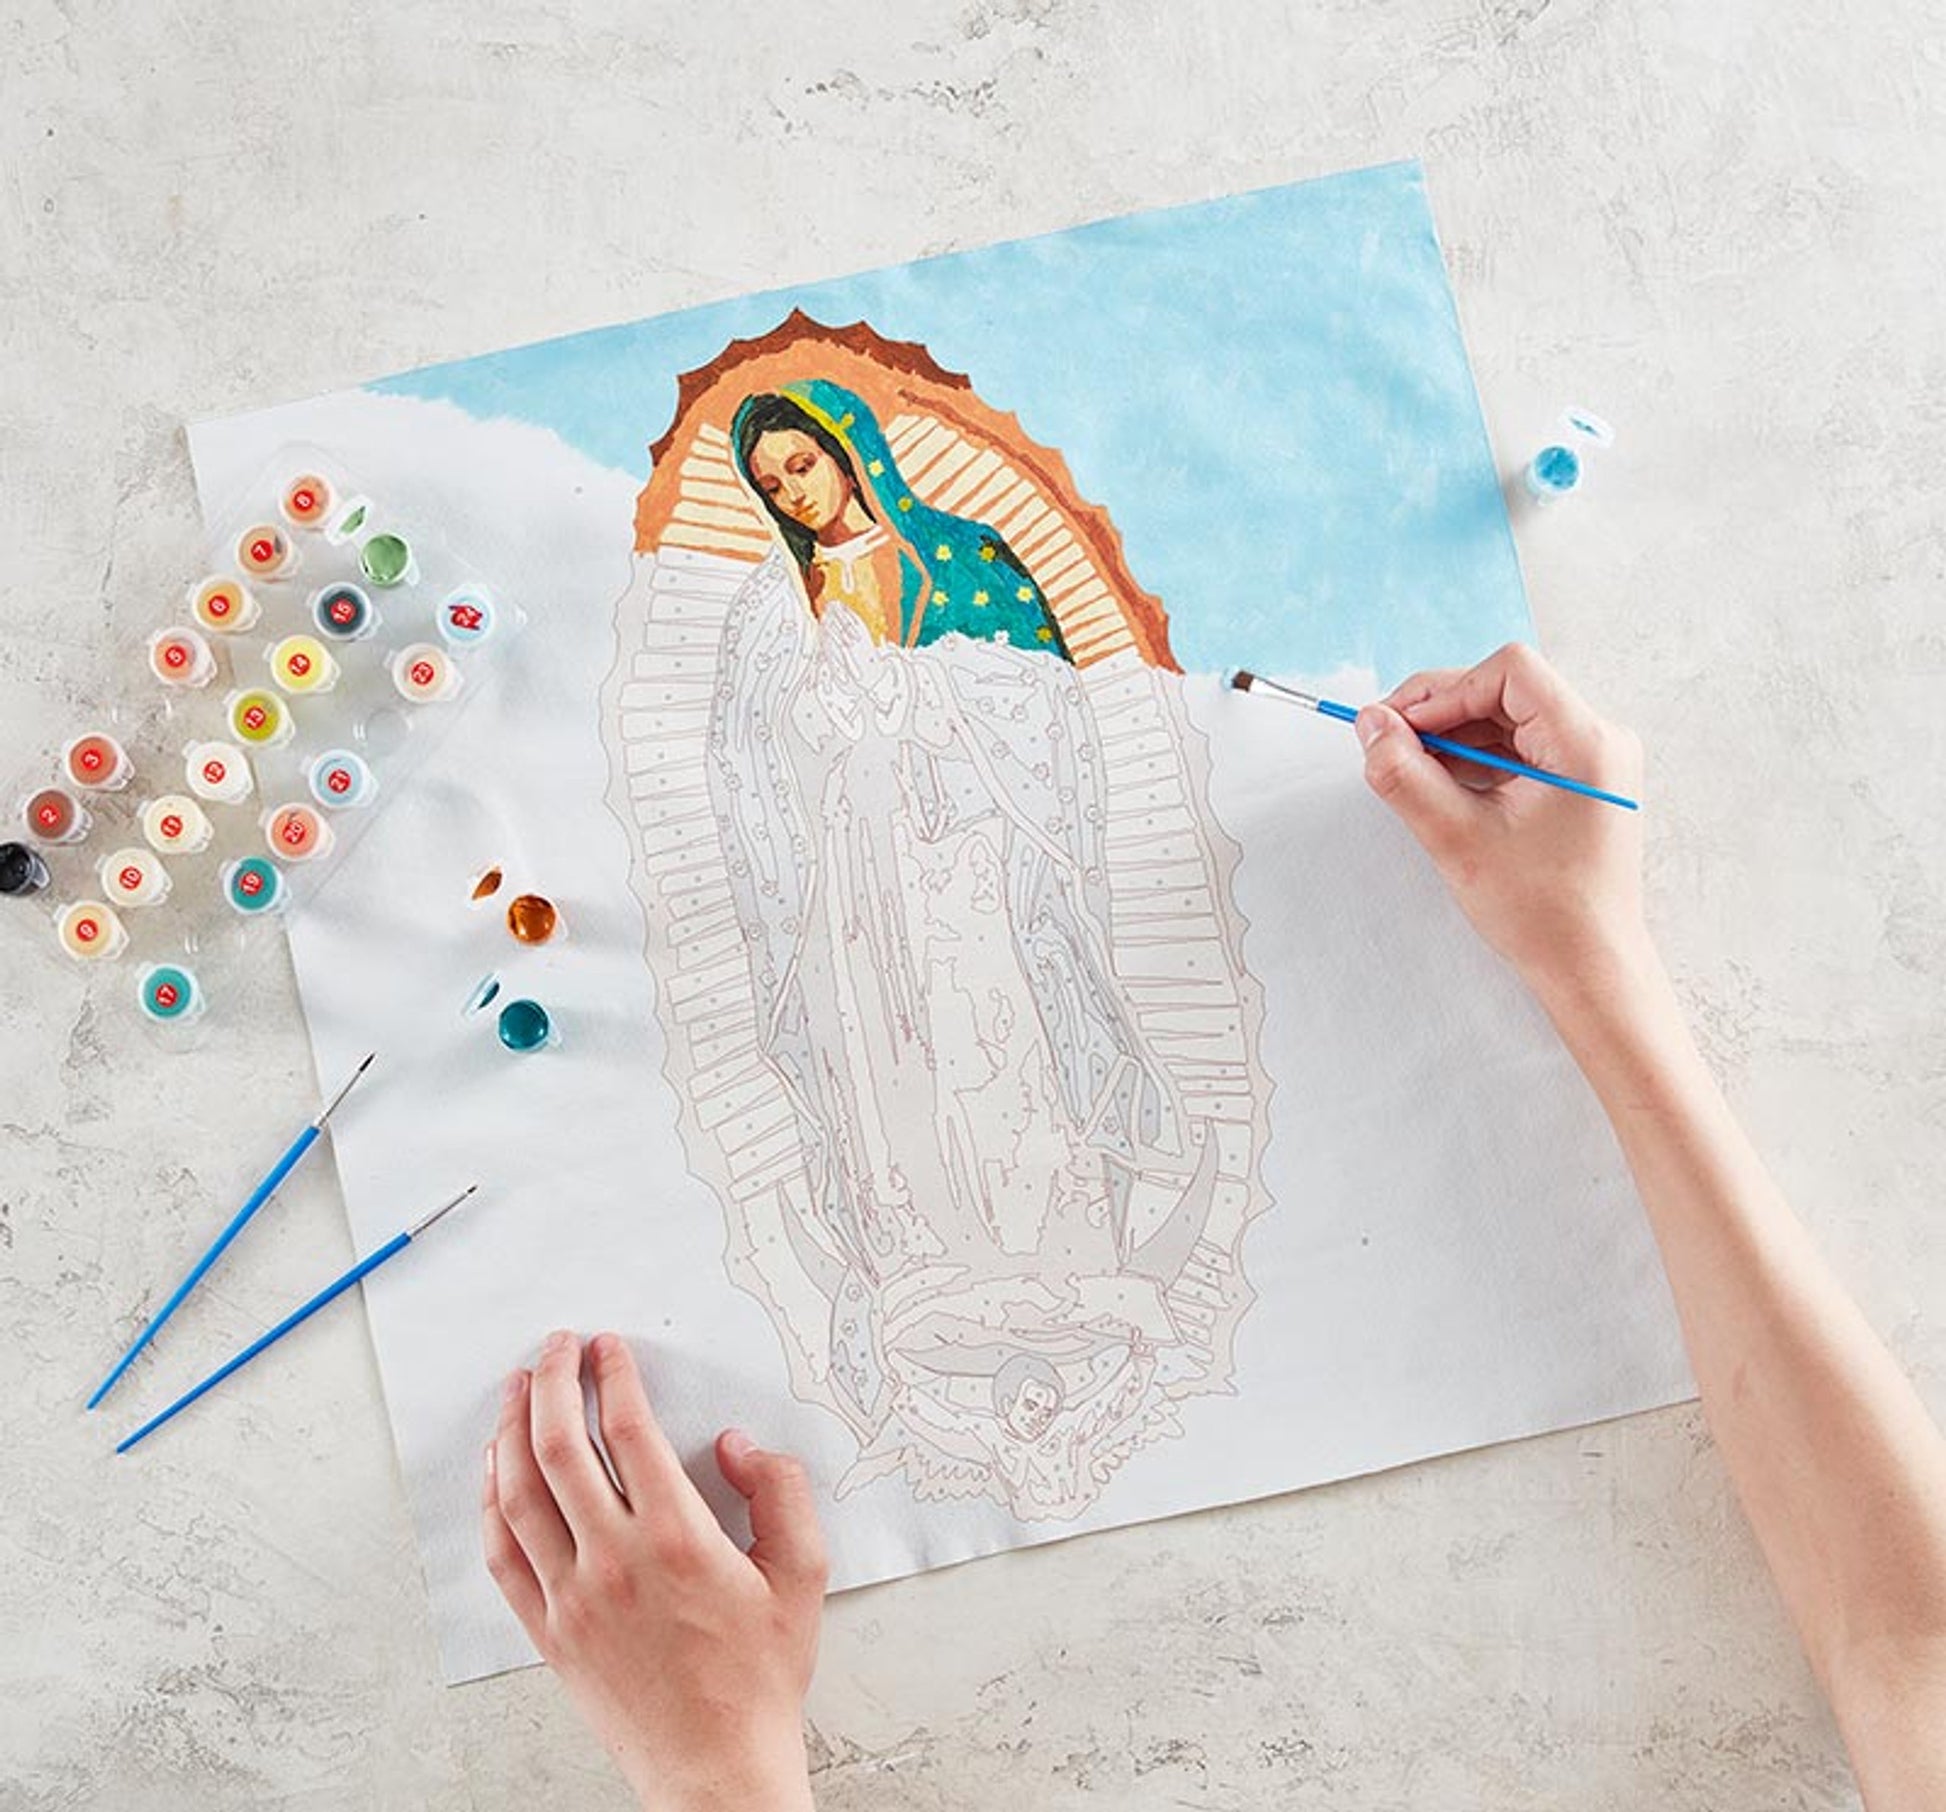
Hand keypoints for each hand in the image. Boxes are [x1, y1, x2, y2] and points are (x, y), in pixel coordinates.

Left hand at [482, 1331, 825, 1811]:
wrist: (716, 1769)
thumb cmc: (759, 1679)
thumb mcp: (804, 1576)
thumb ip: (781, 1493)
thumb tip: (736, 1445)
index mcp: (677, 1539)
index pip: (628, 1429)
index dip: (611, 1375)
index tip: (607, 1347)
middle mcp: (613, 1562)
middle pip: (559, 1447)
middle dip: (550, 1382)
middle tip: (556, 1348)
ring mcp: (571, 1599)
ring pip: (517, 1495)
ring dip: (509, 1430)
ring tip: (515, 1390)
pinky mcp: (548, 1632)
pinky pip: (502, 1555)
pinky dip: (490, 1504)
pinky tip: (495, 1473)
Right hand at [1354, 643, 1651, 1002]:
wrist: (1588, 966)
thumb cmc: (1542, 912)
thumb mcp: (1457, 838)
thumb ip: (1405, 775)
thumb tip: (1370, 725)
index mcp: (1585, 742)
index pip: (1509, 672)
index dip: (1444, 690)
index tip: (1398, 725)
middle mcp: (1598, 740)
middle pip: (1506, 690)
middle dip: (1442, 712)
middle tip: (1390, 744)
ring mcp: (1591, 761)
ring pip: (1508, 718)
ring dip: (1454, 736)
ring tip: (1412, 771)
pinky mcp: (1578, 783)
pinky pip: (1518, 748)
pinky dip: (1475, 759)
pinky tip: (1442, 786)